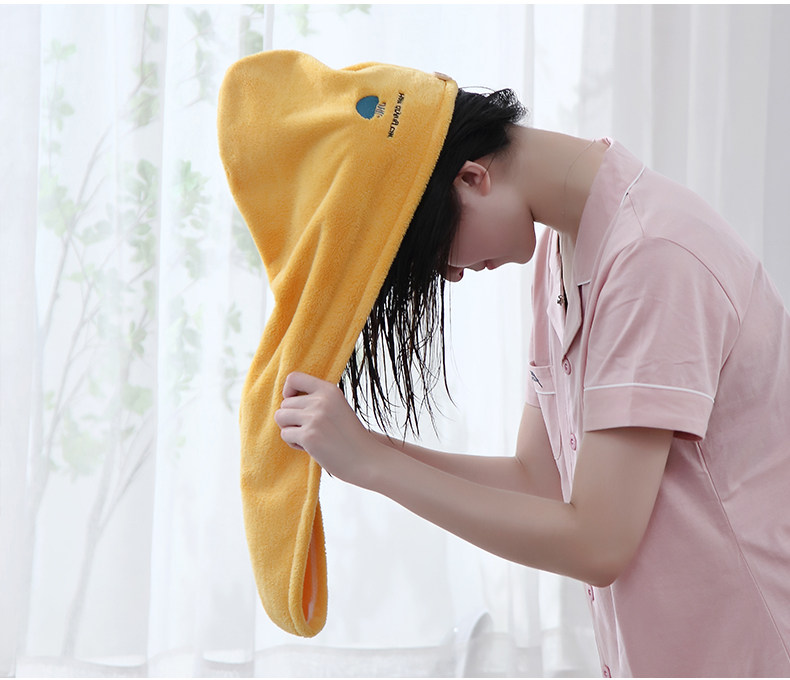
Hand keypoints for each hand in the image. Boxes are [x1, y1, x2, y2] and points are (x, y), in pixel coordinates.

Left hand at [274, 371, 388, 487]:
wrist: (365, 459)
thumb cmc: (349, 436)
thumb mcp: (337, 407)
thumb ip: (316, 399)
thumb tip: (285, 398)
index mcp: (329, 390)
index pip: (294, 378)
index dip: (288, 391)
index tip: (294, 404)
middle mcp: (321, 400)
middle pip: (284, 403)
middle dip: (292, 418)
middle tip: (311, 430)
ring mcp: (314, 418)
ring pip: (280, 417)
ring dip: (290, 429)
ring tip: (309, 437)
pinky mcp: (308, 436)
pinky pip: (285, 434)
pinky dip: (294, 443)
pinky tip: (311, 447)